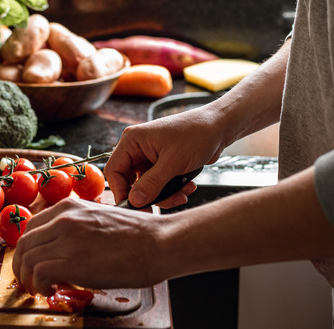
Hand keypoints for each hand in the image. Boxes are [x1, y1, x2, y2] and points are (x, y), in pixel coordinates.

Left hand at [12, 198, 168, 295]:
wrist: (160, 242)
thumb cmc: (139, 234)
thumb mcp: (100, 218)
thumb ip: (78, 226)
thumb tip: (65, 246)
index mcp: (69, 206)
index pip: (32, 227)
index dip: (28, 249)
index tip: (32, 262)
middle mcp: (64, 218)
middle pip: (24, 243)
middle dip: (22, 265)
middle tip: (29, 280)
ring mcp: (67, 239)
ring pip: (27, 258)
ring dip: (28, 278)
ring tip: (40, 289)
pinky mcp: (73, 261)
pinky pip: (39, 273)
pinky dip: (39, 285)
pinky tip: (51, 290)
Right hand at [105, 107, 225, 207]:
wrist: (219, 127)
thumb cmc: (197, 133)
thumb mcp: (173, 162)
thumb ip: (152, 183)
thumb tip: (134, 200)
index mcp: (133, 140)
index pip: (114, 171)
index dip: (122, 191)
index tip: (135, 206)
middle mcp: (138, 148)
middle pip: (130, 181)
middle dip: (149, 195)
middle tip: (162, 205)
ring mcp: (150, 156)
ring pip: (147, 186)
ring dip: (165, 194)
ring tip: (182, 193)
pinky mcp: (162, 163)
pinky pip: (160, 184)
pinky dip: (172, 190)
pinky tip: (188, 186)